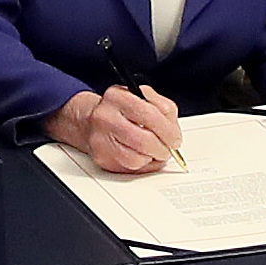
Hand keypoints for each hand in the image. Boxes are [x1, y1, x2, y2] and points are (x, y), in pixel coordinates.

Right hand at [54, 83, 186, 174]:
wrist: (90, 120)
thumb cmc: (121, 110)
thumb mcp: (143, 97)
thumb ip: (163, 109)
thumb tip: (173, 133)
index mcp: (118, 96)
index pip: (149, 115)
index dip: (168, 131)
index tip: (175, 139)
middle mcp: (105, 116)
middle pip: (143, 140)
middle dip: (162, 149)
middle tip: (168, 150)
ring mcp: (100, 139)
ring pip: (136, 158)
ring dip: (152, 158)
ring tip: (153, 151)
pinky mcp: (100, 157)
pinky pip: (129, 167)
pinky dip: (141, 164)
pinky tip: (141, 155)